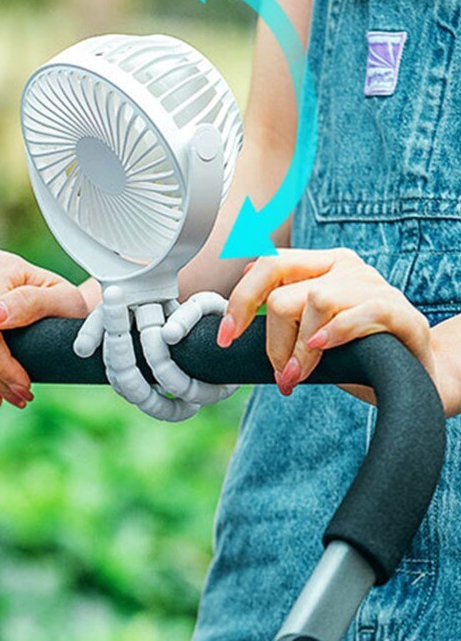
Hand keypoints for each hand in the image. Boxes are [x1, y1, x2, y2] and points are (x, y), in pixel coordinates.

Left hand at [217, 247, 439, 405]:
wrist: (413, 374)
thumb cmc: (354, 352)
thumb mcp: (307, 334)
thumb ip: (278, 321)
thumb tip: (234, 323)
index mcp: (319, 266)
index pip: (268, 265)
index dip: (240, 300)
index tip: (225, 337)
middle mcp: (345, 267)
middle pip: (284, 290)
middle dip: (270, 338)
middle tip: (277, 370)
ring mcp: (374, 286)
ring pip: (315, 302)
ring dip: (299, 349)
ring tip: (300, 375)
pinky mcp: (400, 311)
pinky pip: (360, 311)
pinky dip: (335, 332)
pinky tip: (321, 350)